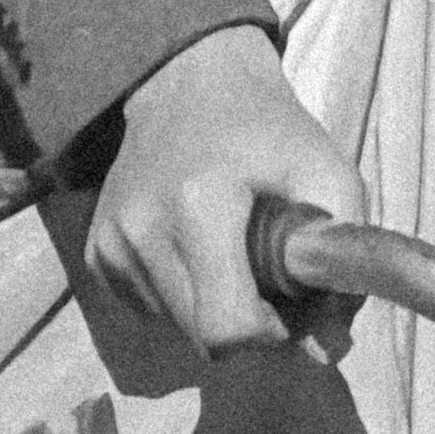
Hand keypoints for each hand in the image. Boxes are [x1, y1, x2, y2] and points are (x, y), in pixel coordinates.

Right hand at [85, 24, 366, 354]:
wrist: (188, 82)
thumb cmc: (268, 130)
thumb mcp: (327, 173)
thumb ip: (339, 264)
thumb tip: (325, 351)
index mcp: (200, 204)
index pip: (228, 328)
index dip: (271, 332)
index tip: (290, 301)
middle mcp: (142, 230)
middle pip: (204, 338)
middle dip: (249, 323)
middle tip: (269, 275)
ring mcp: (110, 243)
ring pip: (179, 329)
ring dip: (214, 307)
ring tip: (230, 250)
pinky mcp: (95, 253)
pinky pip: (151, 310)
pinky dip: (182, 295)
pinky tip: (193, 247)